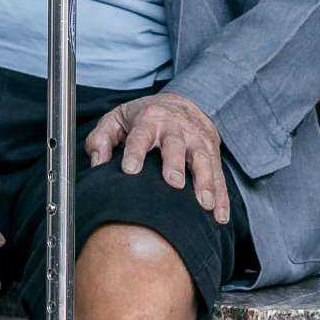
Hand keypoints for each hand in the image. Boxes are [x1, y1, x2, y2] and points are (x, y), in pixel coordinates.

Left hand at [85, 92, 229, 224]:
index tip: (130, 170)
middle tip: (174, 184)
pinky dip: (221, 196)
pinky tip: (219, 216)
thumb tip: (97, 164)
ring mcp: (197, 139)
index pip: (141, 136)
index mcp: (149, 119)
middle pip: (176, 146)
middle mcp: (176, 128)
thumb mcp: (116, 119)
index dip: (135, 152)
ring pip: (203, 160)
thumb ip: (101, 140)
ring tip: (205, 204)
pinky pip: (218, 174)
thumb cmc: (143, 116)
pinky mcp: (212, 151)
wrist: (180, 103)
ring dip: (206, 182)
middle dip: (176, 164)